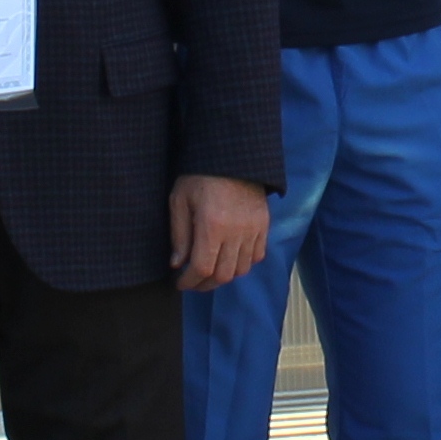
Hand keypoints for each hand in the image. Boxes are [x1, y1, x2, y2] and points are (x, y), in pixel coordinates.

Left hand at [169, 173, 268, 293]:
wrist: (232, 155)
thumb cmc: (200, 175)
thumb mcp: (180, 200)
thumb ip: (179, 234)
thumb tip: (177, 264)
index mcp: (212, 225)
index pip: (202, 268)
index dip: (189, 282)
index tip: (180, 283)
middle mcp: (236, 232)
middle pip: (223, 275)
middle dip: (205, 284)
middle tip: (193, 282)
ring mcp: (253, 229)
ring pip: (241, 269)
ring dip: (224, 276)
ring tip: (210, 272)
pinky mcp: (263, 224)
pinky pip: (257, 256)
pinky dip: (243, 264)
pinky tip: (230, 259)